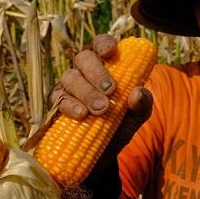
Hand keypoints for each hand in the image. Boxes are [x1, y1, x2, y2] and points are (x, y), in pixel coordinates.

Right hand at [51, 34, 153, 169]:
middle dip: (97, 72)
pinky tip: (81, 115)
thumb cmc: (120, 126)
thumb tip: (138, 92)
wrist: (101, 155)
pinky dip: (70, 106)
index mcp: (106, 66)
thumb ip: (143, 103)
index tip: (110, 52)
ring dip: (86, 91)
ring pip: (70, 77)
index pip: (101, 44)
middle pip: (83, 58)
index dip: (104, 44)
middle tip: (110, 90)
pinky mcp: (56, 105)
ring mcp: (68, 87)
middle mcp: (85, 71)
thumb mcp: (137, 116)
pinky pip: (59, 99)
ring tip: (101, 109)